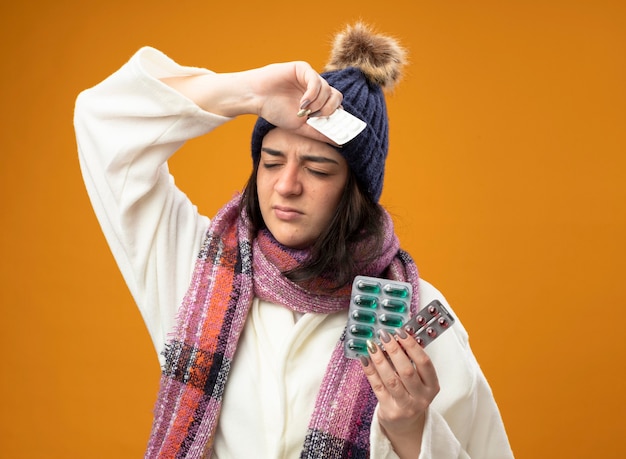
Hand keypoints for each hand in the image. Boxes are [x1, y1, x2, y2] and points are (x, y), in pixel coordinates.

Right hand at [248, 61, 343, 140]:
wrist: (256, 98)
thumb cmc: (276, 111)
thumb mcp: (300, 127)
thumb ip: (319, 133)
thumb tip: (340, 142)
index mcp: (318, 102)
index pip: (337, 106)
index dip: (340, 116)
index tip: (338, 128)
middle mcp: (317, 89)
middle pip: (336, 97)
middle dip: (330, 110)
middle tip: (316, 117)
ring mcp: (311, 78)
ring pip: (327, 90)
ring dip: (318, 103)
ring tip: (304, 111)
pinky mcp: (303, 69)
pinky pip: (316, 80)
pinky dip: (313, 94)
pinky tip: (303, 103)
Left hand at [361, 329, 439, 456]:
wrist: (405, 424)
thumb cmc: (411, 396)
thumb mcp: (419, 381)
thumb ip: (411, 362)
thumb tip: (396, 337)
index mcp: (432, 386)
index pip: (424, 363)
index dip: (412, 346)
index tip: (401, 332)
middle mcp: (421, 398)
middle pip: (407, 371)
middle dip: (394, 350)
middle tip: (384, 335)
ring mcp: (405, 406)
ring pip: (391, 379)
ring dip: (380, 360)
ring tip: (372, 345)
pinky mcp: (389, 411)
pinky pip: (377, 387)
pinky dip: (370, 371)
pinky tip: (365, 359)